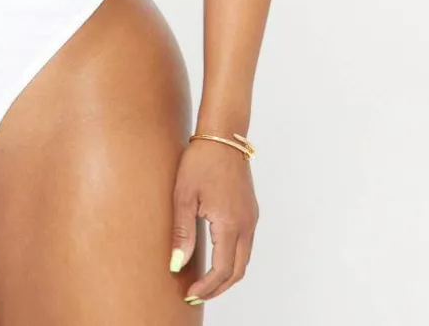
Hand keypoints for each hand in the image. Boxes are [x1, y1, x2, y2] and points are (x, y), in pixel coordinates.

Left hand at [169, 138, 258, 302]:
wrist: (222, 135)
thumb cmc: (201, 160)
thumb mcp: (184, 196)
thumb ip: (182, 233)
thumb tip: (177, 265)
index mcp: (230, 223)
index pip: (222, 270)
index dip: (207, 287)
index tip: (189, 294)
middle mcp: (246, 224)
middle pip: (237, 271)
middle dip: (218, 288)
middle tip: (196, 294)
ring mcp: (251, 217)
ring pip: (244, 259)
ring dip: (226, 275)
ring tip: (204, 281)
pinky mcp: (250, 210)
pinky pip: (246, 245)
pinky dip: (232, 259)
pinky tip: (216, 257)